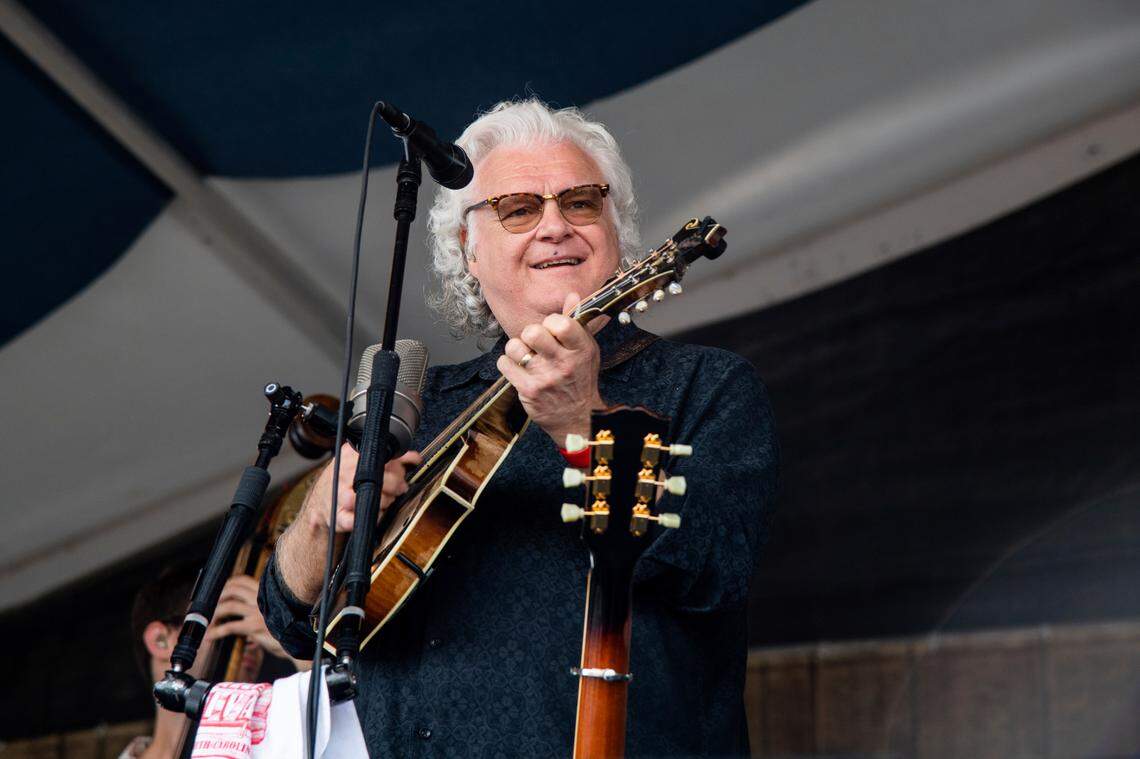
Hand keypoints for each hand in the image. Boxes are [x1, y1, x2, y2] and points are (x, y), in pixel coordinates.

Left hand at [204, 575, 289, 660]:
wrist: (298, 644)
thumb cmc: (288, 632)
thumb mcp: (275, 615)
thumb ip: (261, 611)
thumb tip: (244, 619)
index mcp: (267, 593)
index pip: (244, 580)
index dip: (228, 583)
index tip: (220, 591)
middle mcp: (262, 599)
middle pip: (233, 589)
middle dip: (218, 597)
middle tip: (211, 606)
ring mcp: (257, 612)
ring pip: (228, 606)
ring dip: (215, 614)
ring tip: (210, 622)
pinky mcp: (254, 627)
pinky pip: (230, 626)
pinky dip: (217, 631)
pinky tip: (211, 636)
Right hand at [301, 444, 421, 533]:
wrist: (321, 504)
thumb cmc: (345, 481)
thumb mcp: (361, 461)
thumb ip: (390, 458)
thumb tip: (414, 458)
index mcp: (349, 456)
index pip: (378, 456)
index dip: (396, 466)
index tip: (402, 471)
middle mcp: (343, 474)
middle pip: (376, 476)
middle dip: (395, 484)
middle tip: (400, 488)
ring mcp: (338, 496)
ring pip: (367, 497)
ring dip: (384, 500)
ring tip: (387, 500)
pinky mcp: (338, 516)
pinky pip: (358, 519)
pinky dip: (372, 518)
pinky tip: (378, 514)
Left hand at [497, 292, 609, 445]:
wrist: (579, 418)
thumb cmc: (581, 379)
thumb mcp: (586, 350)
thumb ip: (577, 322)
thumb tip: (572, 294)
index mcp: (580, 349)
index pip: (560, 322)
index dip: (551, 321)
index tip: (552, 329)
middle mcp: (563, 363)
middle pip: (533, 332)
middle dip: (530, 333)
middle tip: (534, 342)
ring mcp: (544, 378)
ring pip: (514, 346)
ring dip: (516, 348)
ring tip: (525, 355)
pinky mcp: (528, 391)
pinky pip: (504, 364)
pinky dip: (508, 363)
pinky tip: (518, 369)